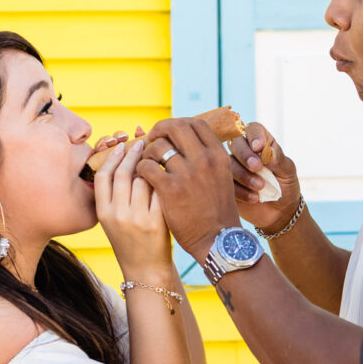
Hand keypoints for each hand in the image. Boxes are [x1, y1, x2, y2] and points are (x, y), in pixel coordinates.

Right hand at [93, 134, 171, 272]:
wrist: (146, 270)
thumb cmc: (131, 241)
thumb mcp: (113, 221)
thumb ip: (113, 196)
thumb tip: (121, 159)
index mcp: (103, 213)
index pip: (102, 176)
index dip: (112, 157)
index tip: (123, 146)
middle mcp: (117, 215)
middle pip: (122, 173)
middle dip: (133, 153)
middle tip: (143, 142)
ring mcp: (136, 219)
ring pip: (142, 179)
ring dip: (151, 164)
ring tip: (157, 155)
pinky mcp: (156, 222)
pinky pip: (159, 191)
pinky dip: (164, 178)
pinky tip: (169, 172)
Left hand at [134, 118, 240, 258]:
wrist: (218, 240)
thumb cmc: (217, 210)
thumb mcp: (221, 177)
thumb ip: (206, 159)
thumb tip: (185, 142)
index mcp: (218, 155)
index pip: (195, 123)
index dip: (178, 124)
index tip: (168, 133)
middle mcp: (204, 160)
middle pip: (176, 127)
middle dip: (160, 130)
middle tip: (151, 140)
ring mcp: (187, 173)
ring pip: (158, 147)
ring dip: (148, 152)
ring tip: (146, 162)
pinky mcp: (170, 189)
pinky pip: (147, 166)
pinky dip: (141, 169)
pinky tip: (143, 177)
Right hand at [226, 122, 301, 231]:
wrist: (279, 212)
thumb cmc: (285, 186)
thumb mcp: (288, 172)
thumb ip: (279, 160)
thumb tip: (270, 152)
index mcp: (261, 142)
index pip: (253, 129)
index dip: (254, 136)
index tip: (259, 147)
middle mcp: (245, 152)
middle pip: (236, 143)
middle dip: (245, 155)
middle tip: (257, 167)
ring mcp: (234, 167)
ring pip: (228, 163)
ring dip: (243, 174)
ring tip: (260, 187)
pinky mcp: (226, 183)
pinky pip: (225, 182)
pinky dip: (240, 190)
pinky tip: (254, 198)